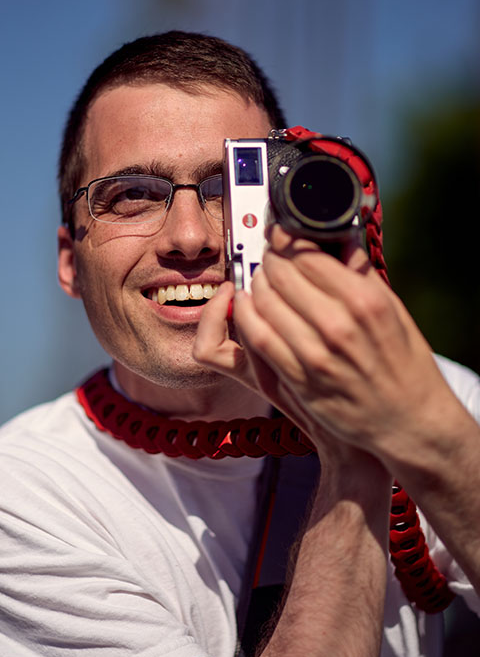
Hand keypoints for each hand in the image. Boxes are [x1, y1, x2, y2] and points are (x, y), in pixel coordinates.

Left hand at [218, 226, 449, 461]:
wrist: (409, 421)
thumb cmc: (404, 362)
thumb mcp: (393, 309)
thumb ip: (361, 272)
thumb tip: (336, 236)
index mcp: (364, 302)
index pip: (307, 255)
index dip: (286, 240)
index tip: (280, 235)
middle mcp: (338, 326)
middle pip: (281, 275)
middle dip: (269, 260)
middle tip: (269, 256)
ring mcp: (315, 356)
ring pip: (264, 303)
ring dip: (255, 285)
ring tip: (260, 279)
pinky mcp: (298, 380)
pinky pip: (258, 338)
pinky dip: (246, 316)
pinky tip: (248, 306)